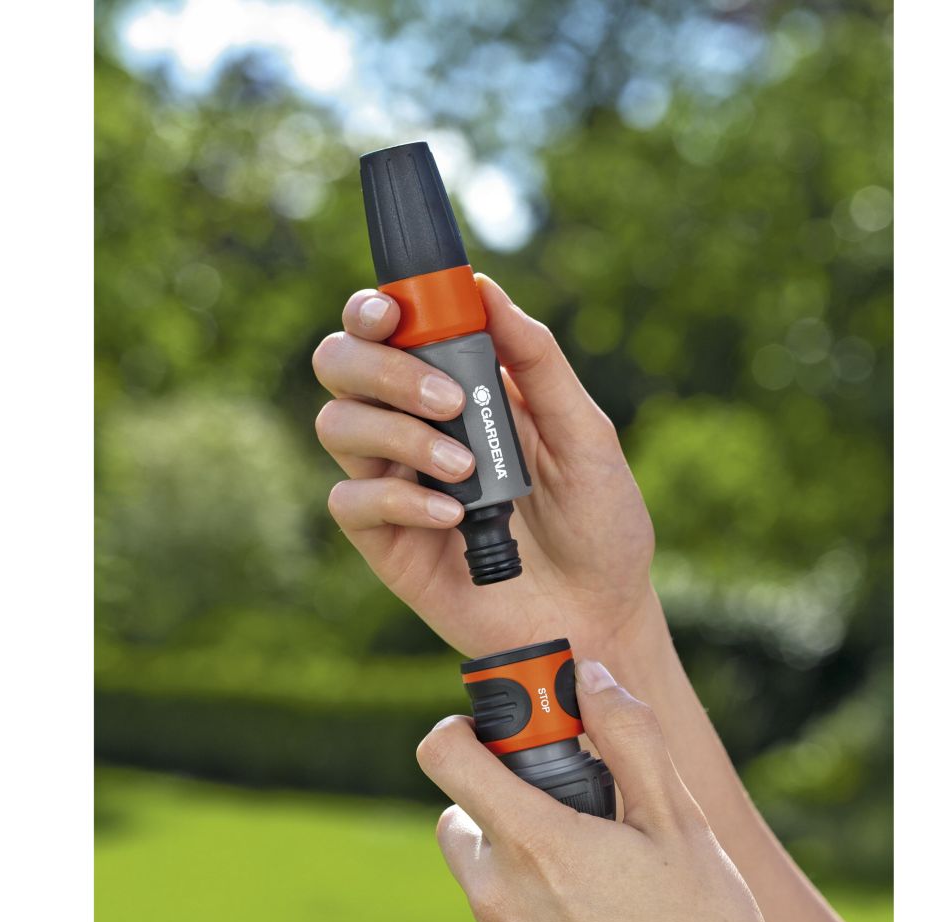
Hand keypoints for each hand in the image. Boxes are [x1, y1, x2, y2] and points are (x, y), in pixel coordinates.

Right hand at [312, 276, 655, 658]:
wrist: (600, 615)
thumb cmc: (599, 524)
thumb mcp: (584, 433)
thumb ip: (537, 362)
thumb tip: (486, 292)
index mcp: (460, 389)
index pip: (387, 331)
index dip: (373, 309)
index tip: (392, 310)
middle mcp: (415, 429)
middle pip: (341, 367)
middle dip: (379, 368)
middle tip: (446, 397)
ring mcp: (396, 486)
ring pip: (336, 427)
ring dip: (397, 435)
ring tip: (466, 468)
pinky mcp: (387, 544)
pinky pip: (351, 502)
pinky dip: (399, 500)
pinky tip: (452, 518)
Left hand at [420, 658, 775, 921]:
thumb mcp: (681, 820)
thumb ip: (630, 736)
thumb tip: (589, 678)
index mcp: (534, 844)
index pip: (445, 756)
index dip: (465, 735)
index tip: (495, 741)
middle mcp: (497, 906)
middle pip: (461, 831)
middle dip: (502, 820)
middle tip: (571, 838)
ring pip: (488, 902)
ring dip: (523, 894)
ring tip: (601, 917)